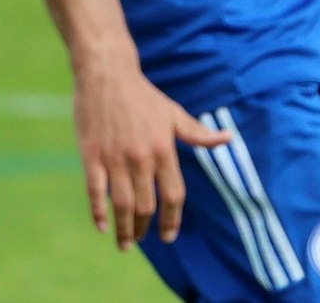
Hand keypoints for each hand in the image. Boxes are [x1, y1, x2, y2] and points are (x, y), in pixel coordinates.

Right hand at [74, 59, 232, 249]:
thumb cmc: (144, 97)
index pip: (173, 195)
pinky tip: (102, 227)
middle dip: (146, 228)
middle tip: (143, 240)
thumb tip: (228, 139)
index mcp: (164, 149)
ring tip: (126, 243)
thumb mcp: (175, 114)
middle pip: (146, 205)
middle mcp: (141, 157)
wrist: (108, 75)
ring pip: (121, 204)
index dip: (172, 220)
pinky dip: (98, 213)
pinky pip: (95, 192)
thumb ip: (198, 134)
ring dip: (124, 229)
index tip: (169, 236)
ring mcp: (115, 158)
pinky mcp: (91, 156)